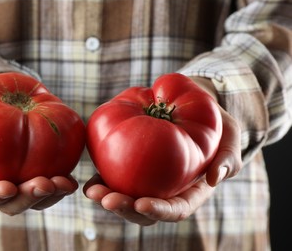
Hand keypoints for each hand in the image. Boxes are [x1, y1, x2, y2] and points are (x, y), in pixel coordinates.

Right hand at [0, 127, 77, 214]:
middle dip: (29, 198)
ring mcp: (25, 184)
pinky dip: (63, 186)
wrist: (4, 110)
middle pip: (14, 204)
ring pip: (38, 200)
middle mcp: (4, 188)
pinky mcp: (44, 176)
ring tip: (64, 183)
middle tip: (43, 184)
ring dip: (52, 195)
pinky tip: (72, 180)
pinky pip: (54, 188)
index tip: (7, 187)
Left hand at [84, 79, 242, 224]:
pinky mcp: (131, 164)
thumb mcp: (230, 138)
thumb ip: (228, 157)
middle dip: (124, 209)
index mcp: (189, 193)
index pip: (175, 209)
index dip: (159, 211)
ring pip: (124, 195)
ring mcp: (146, 180)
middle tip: (107, 199)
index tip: (142, 204)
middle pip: (143, 209)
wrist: (194, 108)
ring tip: (91, 190)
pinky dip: (101, 176)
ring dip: (106, 195)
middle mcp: (165, 190)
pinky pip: (114, 173)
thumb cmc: (216, 126)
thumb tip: (216, 178)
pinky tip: (89, 174)